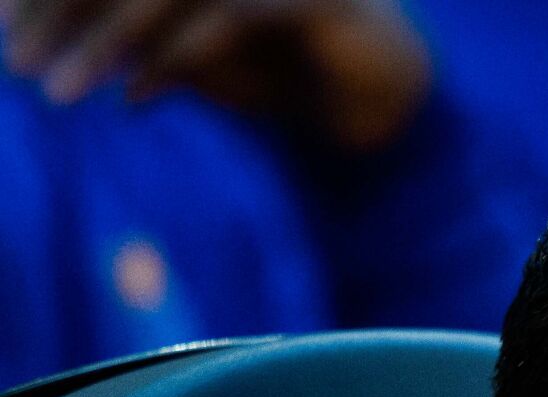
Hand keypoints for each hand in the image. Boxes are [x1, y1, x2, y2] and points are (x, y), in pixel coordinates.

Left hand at [1, 0, 430, 150]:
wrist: (378, 103)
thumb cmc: (272, 70)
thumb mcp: (180, 49)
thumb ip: (122, 30)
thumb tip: (33, 34)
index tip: (2, 30)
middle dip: (58, 10)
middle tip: (16, 65)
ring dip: (102, 42)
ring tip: (58, 94)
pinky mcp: (312, 0)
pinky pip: (224, 20)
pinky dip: (169, 61)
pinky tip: (134, 102)